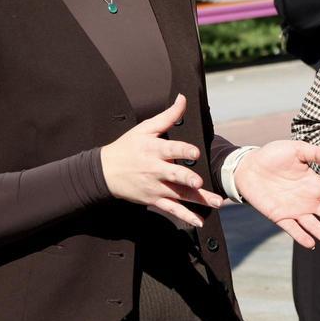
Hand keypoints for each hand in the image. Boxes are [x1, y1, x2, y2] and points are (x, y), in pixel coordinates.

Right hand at [100, 94, 224, 226]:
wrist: (104, 172)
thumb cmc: (126, 147)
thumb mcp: (144, 129)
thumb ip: (168, 116)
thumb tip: (183, 99)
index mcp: (153, 149)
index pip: (170, 149)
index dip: (183, 151)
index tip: (195, 153)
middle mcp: (155, 169)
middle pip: (174, 175)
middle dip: (187, 179)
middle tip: (199, 182)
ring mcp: (155, 187)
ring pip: (178, 195)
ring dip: (198, 200)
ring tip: (215, 203)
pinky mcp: (154, 200)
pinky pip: (172, 209)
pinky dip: (185, 216)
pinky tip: (199, 221)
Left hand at [233, 140, 319, 251]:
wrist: (247, 167)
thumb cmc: (272, 156)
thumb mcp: (296, 149)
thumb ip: (316, 154)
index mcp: (316, 185)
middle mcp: (309, 200)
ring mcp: (295, 210)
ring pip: (316, 227)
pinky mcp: (279, 217)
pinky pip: (293, 229)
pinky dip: (302, 237)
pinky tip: (311, 245)